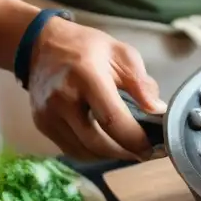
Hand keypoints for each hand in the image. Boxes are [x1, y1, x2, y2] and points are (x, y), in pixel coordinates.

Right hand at [27, 18, 165, 161]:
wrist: (42, 45)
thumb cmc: (87, 48)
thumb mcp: (122, 54)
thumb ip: (142, 84)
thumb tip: (158, 111)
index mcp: (87, 77)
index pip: (112, 120)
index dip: (134, 139)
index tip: (153, 147)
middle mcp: (63, 99)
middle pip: (97, 142)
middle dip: (125, 153)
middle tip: (145, 154)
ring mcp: (49, 114)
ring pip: (83, 151)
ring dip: (109, 156)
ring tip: (129, 149)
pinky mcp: (42, 124)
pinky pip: (71, 149)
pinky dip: (92, 153)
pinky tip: (107, 145)